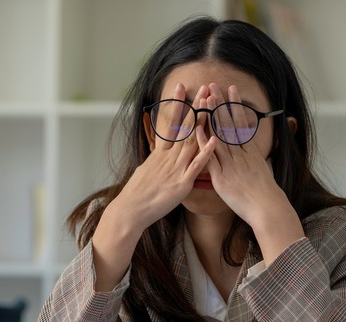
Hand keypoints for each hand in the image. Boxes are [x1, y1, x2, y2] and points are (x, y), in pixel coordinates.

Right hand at [111, 83, 216, 230]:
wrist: (131, 210)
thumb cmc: (137, 194)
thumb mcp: (145, 170)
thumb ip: (156, 160)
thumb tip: (158, 154)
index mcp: (160, 153)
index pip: (170, 123)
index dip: (177, 104)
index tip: (181, 87)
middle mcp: (168, 157)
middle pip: (185, 127)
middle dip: (195, 106)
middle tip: (203, 87)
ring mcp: (176, 169)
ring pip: (192, 141)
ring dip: (203, 122)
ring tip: (212, 104)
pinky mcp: (182, 183)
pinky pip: (196, 166)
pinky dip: (205, 153)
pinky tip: (214, 140)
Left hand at [198, 83, 303, 262]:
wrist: (267, 209)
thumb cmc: (266, 195)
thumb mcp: (264, 171)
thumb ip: (257, 161)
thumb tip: (257, 155)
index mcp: (250, 152)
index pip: (241, 123)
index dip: (234, 106)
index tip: (230, 90)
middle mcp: (240, 154)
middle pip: (229, 124)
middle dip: (221, 104)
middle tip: (213, 85)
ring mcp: (230, 164)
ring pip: (219, 135)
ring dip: (211, 116)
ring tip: (205, 98)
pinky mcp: (221, 176)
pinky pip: (210, 156)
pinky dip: (203, 142)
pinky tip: (196, 128)